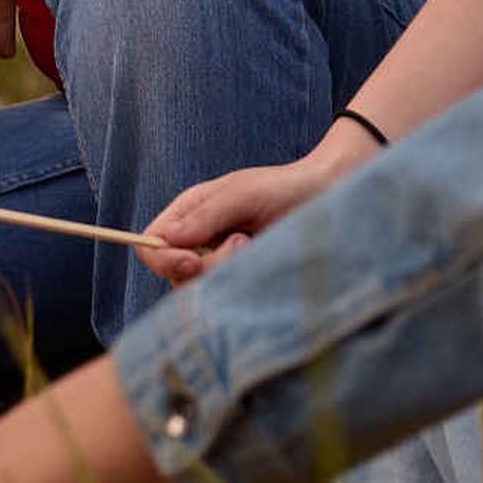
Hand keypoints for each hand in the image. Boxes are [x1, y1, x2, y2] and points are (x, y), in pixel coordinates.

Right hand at [139, 125, 369, 286]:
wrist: (330, 196)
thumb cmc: (285, 187)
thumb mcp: (242, 193)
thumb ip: (205, 216)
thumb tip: (167, 239)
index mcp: (189, 214)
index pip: (151, 245)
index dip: (162, 259)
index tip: (191, 261)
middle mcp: (199, 241)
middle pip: (174, 273)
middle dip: (205, 266)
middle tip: (242, 243)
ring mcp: (221, 262)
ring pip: (201, 288)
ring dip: (227, 272)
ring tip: (255, 246)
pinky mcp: (243, 279)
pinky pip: (228, 294)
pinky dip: (241, 283)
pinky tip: (261, 263)